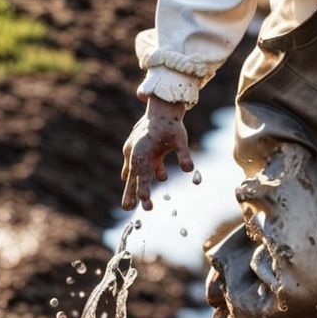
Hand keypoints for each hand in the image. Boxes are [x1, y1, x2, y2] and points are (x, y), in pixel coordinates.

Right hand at [121, 96, 193, 210]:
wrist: (161, 108)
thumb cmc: (171, 124)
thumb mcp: (180, 139)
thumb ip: (184, 155)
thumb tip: (189, 170)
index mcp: (143, 153)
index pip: (143, 177)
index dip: (143, 190)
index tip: (145, 203)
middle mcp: (135, 153)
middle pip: (132, 178)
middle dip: (131, 194)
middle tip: (127, 209)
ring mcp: (133, 151)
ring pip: (133, 173)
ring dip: (135, 186)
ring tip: (133, 202)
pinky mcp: (136, 149)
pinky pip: (136, 165)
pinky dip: (140, 173)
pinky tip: (139, 180)